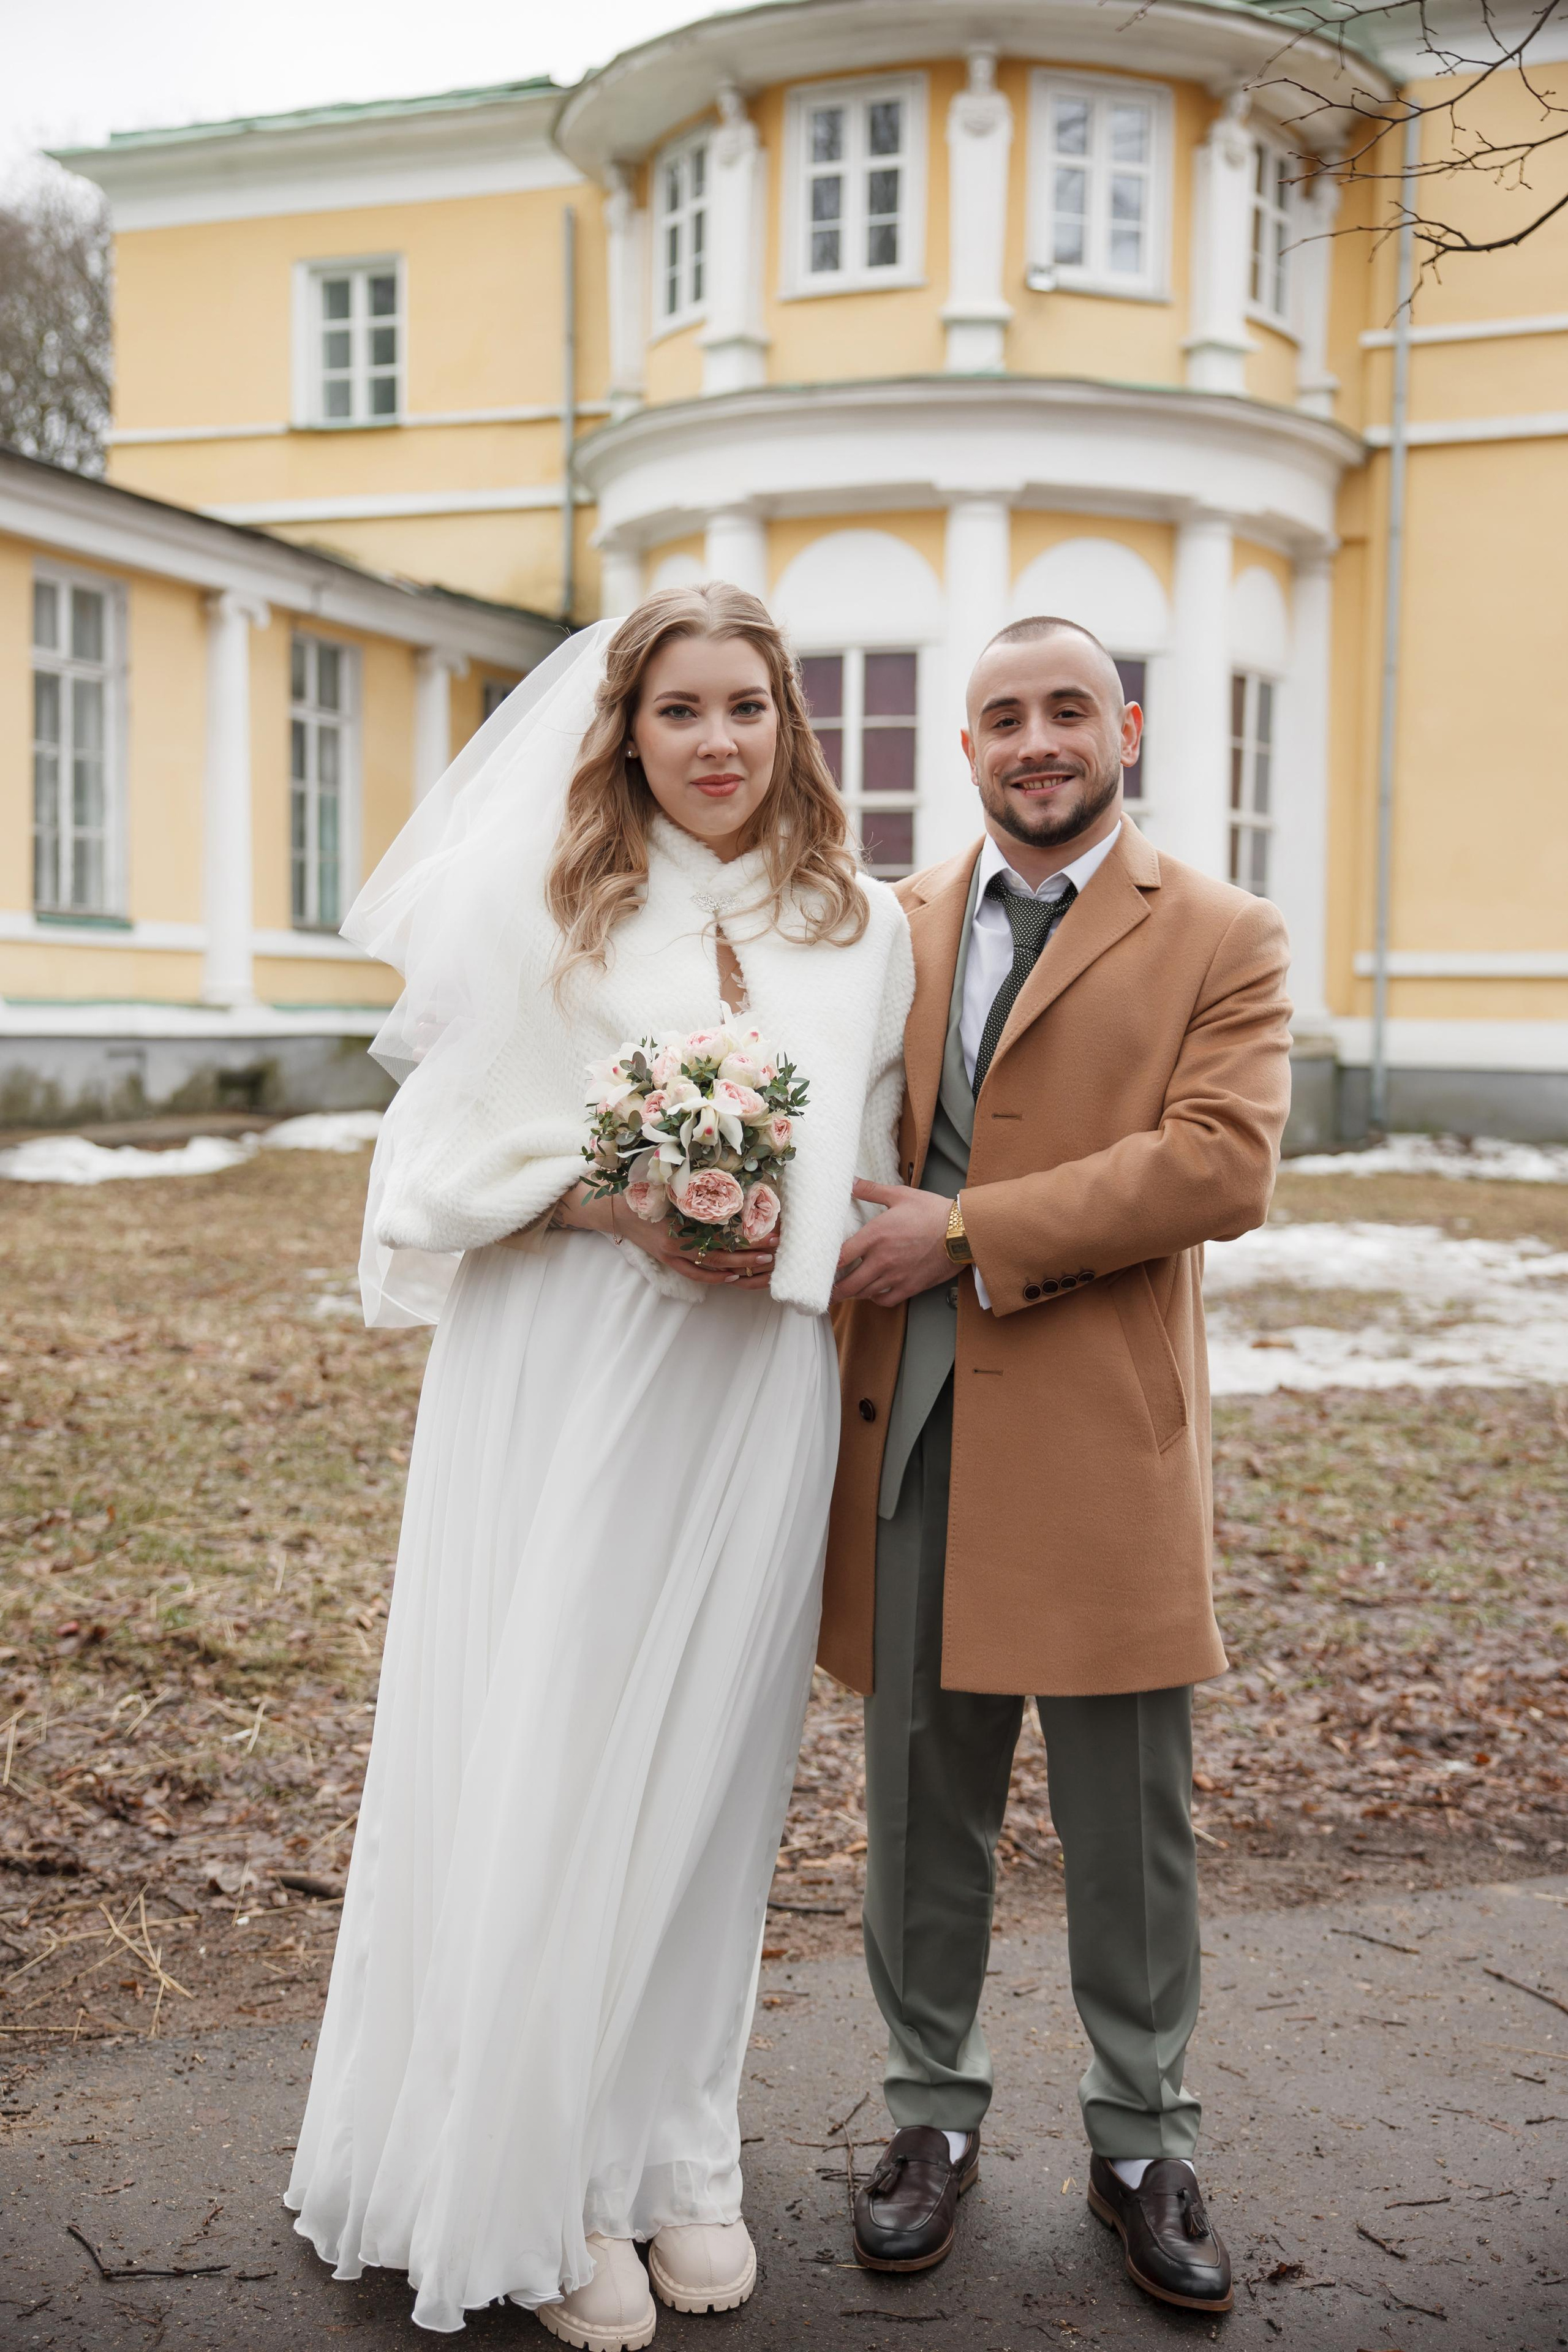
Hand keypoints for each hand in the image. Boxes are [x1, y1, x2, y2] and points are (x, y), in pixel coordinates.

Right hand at [557, 1182, 775, 1288]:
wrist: (614, 1208)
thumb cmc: (642, 1190)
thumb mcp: (668, 1182)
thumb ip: (694, 1182)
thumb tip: (729, 1171)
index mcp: (680, 1219)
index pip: (722, 1231)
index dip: (748, 1231)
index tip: (771, 1227)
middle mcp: (677, 1241)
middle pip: (722, 1251)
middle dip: (751, 1250)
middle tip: (776, 1246)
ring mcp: (672, 1254)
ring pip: (711, 1266)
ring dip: (739, 1265)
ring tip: (764, 1263)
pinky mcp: (668, 1259)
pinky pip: (694, 1273)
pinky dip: (715, 1277)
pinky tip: (734, 1277)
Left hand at [831, 1179, 952, 1305]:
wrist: (963, 1231)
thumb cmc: (933, 1211)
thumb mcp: (900, 1195)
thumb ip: (871, 1190)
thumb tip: (851, 1182)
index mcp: (876, 1236)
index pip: (841, 1257)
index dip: (827, 1265)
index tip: (821, 1266)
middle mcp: (882, 1259)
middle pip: (849, 1284)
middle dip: (834, 1290)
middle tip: (827, 1291)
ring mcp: (896, 1276)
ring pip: (865, 1293)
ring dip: (853, 1294)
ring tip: (846, 1292)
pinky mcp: (910, 1286)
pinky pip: (886, 1300)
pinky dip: (875, 1299)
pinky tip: (873, 1293)